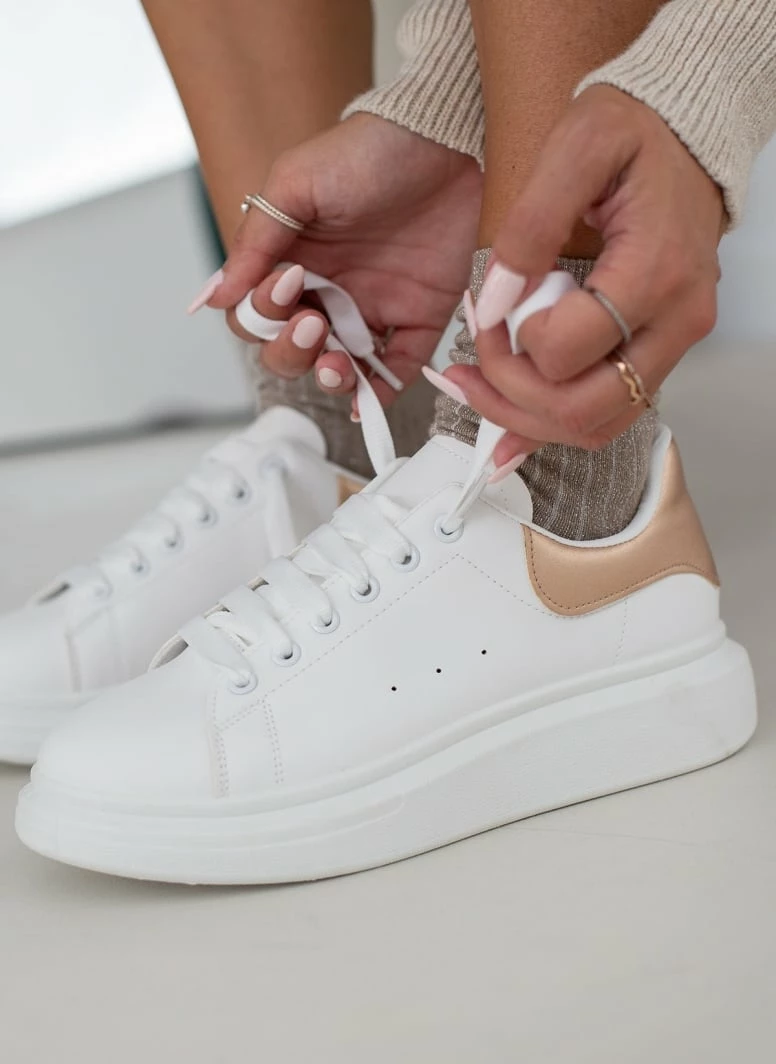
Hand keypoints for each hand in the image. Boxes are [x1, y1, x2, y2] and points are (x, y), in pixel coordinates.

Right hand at [207, 114, 481, 405]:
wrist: (446, 141)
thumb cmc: (367, 152)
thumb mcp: (296, 184)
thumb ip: (257, 241)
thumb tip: (217, 297)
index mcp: (290, 262)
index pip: (257, 317)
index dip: (262, 317)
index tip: (286, 286)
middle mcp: (327, 292)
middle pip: (291, 351)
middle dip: (293, 352)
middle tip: (313, 325)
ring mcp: (372, 309)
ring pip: (339, 367)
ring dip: (331, 378)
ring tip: (338, 366)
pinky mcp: (418, 318)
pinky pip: (396, 369)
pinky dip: (381, 391)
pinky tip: (368, 398)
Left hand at [438, 86, 724, 465]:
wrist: (688, 135)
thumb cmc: (637, 133)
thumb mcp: (578, 145)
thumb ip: (532, 224)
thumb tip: (497, 299)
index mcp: (654, 272)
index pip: (565, 353)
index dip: (509, 345)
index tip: (488, 310)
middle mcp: (675, 322)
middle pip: (582, 408)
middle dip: (510, 395)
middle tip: (471, 361)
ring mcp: (672, 344)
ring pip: (595, 425)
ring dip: (526, 419)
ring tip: (476, 386)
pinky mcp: (657, 353)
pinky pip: (606, 414)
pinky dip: (553, 423)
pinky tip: (508, 421)